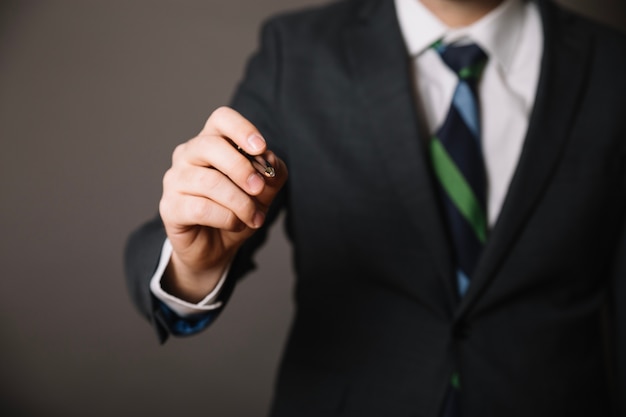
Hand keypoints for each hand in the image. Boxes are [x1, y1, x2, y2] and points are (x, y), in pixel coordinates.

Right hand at [158, 106, 287, 301]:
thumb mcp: (265, 191)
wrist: (218, 247)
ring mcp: (175, 180)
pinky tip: (236, 224)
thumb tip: (269, 160)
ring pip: (210, 181)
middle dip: (241, 168)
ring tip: (254, 217)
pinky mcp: (170, 207)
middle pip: (211, 145)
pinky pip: (201, 208)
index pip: (221, 119)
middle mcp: (188, 155)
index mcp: (212, 142)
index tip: (261, 148)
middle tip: (259, 189)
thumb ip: (272, 172)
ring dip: (240, 202)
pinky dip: (227, 218)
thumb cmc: (238, 210)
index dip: (242, 129)